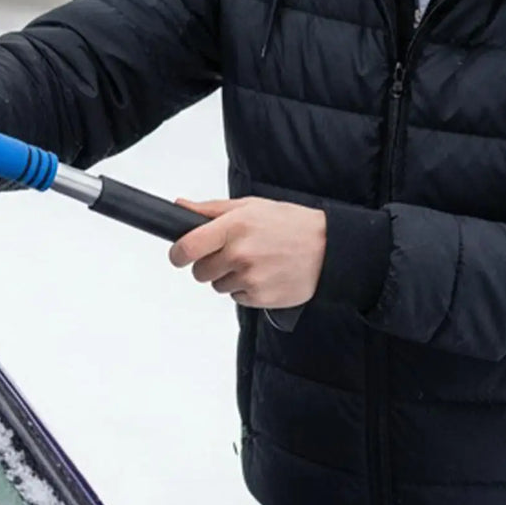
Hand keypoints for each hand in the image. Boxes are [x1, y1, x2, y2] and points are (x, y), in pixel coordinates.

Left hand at [168, 197, 325, 308]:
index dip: (177, 254)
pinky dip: (245, 289)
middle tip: (227, 254)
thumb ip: (210, 210)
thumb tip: (181, 207)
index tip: (178, 255)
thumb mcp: (249, 206)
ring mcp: (250, 278)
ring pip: (218, 286)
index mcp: (233, 227)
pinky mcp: (261, 298)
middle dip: (207, 264)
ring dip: (228, 277)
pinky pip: (237, 298)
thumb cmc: (289, 223)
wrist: (328, 248)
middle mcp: (239, 254)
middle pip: (200, 272)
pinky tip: (263, 274)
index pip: (187, 247)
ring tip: (252, 261)